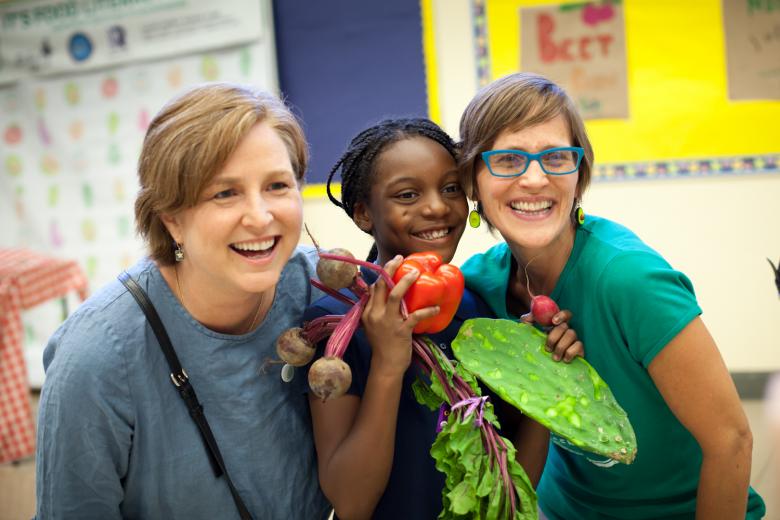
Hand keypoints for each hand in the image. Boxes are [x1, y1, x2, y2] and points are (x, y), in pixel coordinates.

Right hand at [361, 256, 439, 376]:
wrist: (386, 366)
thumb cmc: (382, 346)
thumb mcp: (372, 326)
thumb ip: (375, 310)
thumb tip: (379, 293)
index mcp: (368, 312)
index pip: (374, 288)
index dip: (383, 273)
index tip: (392, 264)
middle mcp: (376, 314)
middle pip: (382, 286)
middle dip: (390, 269)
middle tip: (401, 258)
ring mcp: (388, 322)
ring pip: (396, 295)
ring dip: (406, 282)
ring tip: (416, 273)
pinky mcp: (402, 330)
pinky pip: (416, 315)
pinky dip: (428, 310)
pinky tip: (436, 307)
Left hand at [521, 309, 582, 362]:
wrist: (543, 365)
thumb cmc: (537, 346)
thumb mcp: (529, 332)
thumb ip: (528, 321)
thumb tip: (528, 316)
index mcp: (557, 325)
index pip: (565, 314)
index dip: (561, 315)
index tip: (553, 322)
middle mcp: (567, 330)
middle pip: (565, 326)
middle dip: (554, 337)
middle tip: (547, 349)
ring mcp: (574, 339)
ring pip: (572, 334)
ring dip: (561, 346)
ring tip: (554, 357)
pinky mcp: (579, 350)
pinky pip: (579, 346)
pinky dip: (570, 352)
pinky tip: (564, 359)